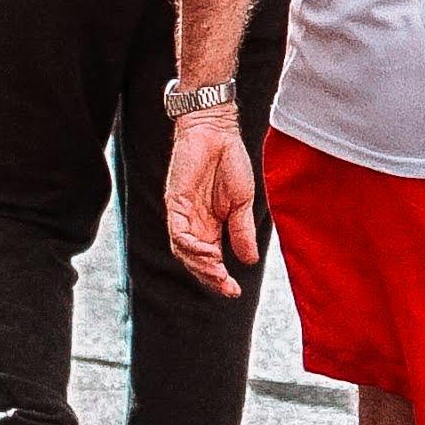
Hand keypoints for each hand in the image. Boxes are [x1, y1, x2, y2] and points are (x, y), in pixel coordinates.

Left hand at [163, 111, 258, 296]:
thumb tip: (249, 261)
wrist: (217, 132)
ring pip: (184, 250)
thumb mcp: (242, 203)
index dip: (220, 278)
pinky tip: (208, 252)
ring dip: (200, 265)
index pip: (211, 259)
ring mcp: (183, 214)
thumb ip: (241, 231)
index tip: (235, 291)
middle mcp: (194, 223)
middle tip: (227, 288)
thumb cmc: (229, 162)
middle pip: (195, 260)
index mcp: (211, 225)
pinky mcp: (175, 202)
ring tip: (218, 272)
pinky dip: (191, 246)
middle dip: (210, 277)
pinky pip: (178, 232)